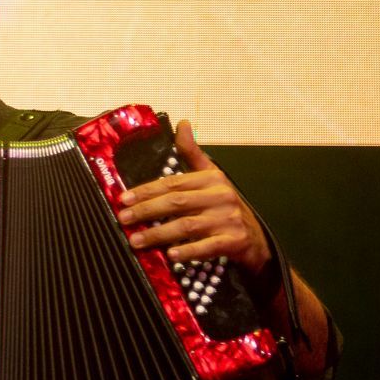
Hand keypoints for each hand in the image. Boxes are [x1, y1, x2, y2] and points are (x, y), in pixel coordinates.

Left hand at [117, 119, 270, 275]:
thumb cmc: (224, 206)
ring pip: (187, 225)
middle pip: (176, 202)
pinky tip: (171, 256)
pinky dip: (188, 251)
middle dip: (146, 211)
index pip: (172, 183)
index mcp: (212, 179)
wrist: (255, 238)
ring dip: (158, 234)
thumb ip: (192, 153)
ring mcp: (228, 219)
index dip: (146, 191)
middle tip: (123, 219)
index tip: (123, 199)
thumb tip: (182, 124)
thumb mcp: (211, 176)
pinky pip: (207, 247)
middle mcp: (221, 196)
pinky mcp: (234, 241)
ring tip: (136, 240)